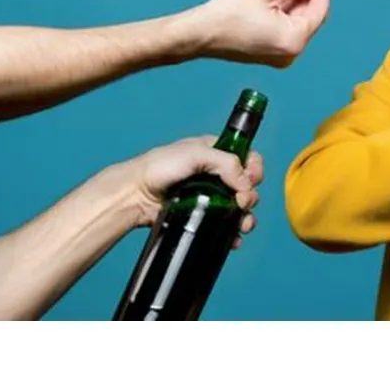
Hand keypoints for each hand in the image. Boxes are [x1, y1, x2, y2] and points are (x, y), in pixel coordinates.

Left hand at [119, 136, 263, 249]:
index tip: (250, 180)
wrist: (135, 194)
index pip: (248, 157)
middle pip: (247, 185)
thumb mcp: (196, 154)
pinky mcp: (203, 215)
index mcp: (216, 152)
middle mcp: (216, 174)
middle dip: (250, 196)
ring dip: (245, 217)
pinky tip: (233, 237)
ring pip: (239, 207)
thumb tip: (246, 185)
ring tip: (241, 226)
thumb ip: (225, 163)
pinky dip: (232, 232)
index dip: (254, 169)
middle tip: (242, 203)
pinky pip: (225, 224)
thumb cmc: (159, 167)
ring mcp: (211, 196)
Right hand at [188, 0, 332, 67]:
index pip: (319, 9)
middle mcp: (289, 51)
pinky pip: (278, 21)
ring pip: (290, 13)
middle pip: (304, 10)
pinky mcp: (265, 48)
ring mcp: (277, 52)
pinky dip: (276, 2)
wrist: (198, 32)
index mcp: (294, 39)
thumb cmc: (228, 14)